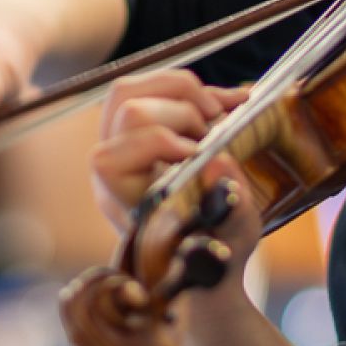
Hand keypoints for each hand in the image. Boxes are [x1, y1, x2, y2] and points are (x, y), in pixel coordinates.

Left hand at [89, 70, 258, 252]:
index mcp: (126, 203)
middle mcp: (116, 169)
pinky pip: (152, 87)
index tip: (200, 153)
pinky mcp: (141, 128)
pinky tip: (232, 102)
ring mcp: (123, 144)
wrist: (207, 258)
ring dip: (182, 90)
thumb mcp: (233, 242)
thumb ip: (230, 210)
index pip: (112, 159)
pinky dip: (196, 89)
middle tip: (215, 133)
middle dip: (181, 112)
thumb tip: (218, 161)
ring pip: (129, 89)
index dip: (158, 143)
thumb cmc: (216, 255)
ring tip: (218, 113)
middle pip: (126, 109)